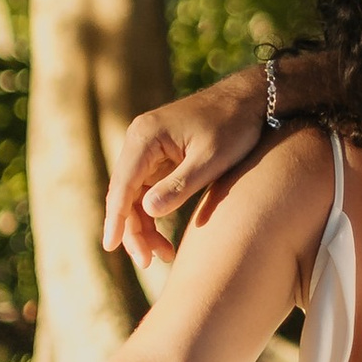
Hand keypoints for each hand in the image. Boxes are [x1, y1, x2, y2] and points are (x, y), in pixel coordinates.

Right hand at [101, 79, 266, 268]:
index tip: (111, 246)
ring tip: (162, 256)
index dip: (116, 219)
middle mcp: (139, 140)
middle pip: (124, 193)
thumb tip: (148, 211)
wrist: (251, 100)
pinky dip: (153, 213)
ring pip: (134, 195)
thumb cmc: (234, 127)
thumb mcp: (210, 160)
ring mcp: (148, 148)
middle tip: (148, 262)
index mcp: (145, 137)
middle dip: (133, 230)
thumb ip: (179, 185)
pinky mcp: (159, 156)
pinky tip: (163, 238)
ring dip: (143, 226)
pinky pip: (147, 189)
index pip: (123, 185)